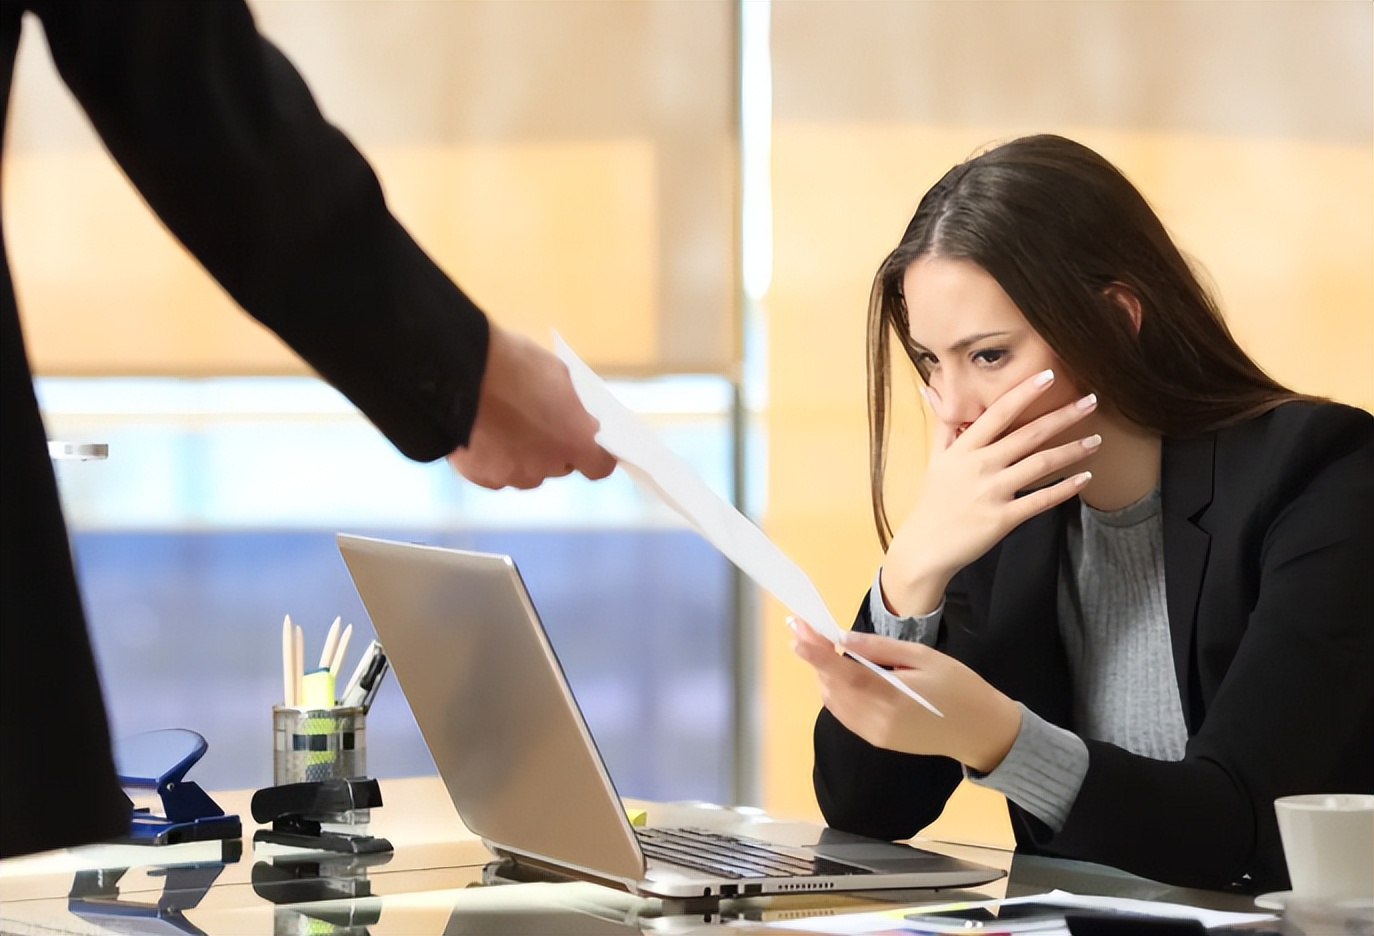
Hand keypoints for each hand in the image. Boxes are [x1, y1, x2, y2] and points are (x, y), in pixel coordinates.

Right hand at [447, 324, 616, 488]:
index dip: (595, 454)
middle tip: (539, 423)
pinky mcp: (482, 477)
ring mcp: (514, 475)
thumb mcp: (557, 375)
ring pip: (527, 473)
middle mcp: (548, 466)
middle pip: (560, 466)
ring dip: (523, 457)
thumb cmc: (512, 365)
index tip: (588, 442)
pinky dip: (493, 460)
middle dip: (554, 449)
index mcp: (575, 441)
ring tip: (506, 426)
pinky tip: (483, 435)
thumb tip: (577, 418)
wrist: (458, 371)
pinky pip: (496, 474)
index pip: (600, 465)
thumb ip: (573, 406)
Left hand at [790, 618, 1020, 772]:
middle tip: (806, 631)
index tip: (797, 632)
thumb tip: (844, 639)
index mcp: (891, 697)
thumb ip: (881, 649)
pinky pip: (846, 714)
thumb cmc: (959, 687)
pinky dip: (836, 692)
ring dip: (824, 675)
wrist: (981, 731)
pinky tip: (840, 675)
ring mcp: (875, 734)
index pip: (842, 673)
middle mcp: (876, 721)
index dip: (816, 653)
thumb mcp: (924, 657)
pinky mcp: (878, 741)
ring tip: (821, 648)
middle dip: (816, 658)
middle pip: (832, 687)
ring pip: (834, 702)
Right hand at [881, 370, 1097, 615]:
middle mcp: (979, 466)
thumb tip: (928, 388)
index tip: (1048, 375)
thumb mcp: (934, 460)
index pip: (998, 413)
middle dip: (1063, 416)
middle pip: (1028, 434)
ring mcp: (992, 492)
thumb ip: (943, 426)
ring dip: (1072, 450)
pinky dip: (1064, 489)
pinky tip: (1084, 478)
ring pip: (1040, 465)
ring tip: (1096, 440)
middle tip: (1091, 400)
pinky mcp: (1003, 518)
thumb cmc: (933, 502)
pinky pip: (1040, 500)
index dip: (1024, 393)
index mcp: (963, 449)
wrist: (925, 547)